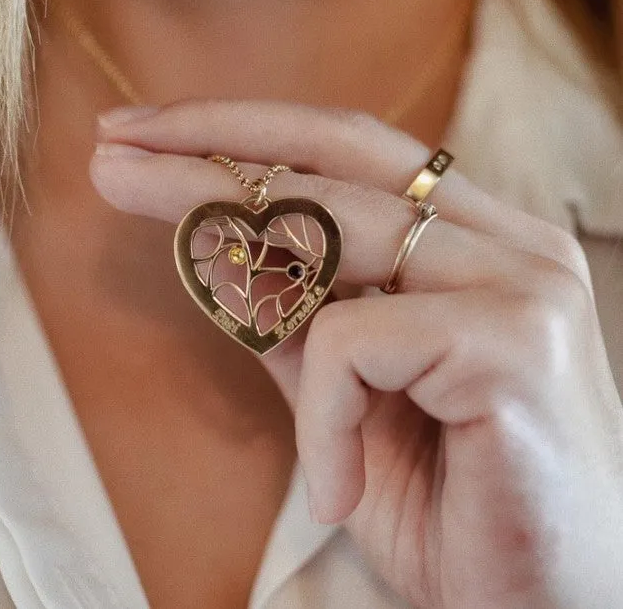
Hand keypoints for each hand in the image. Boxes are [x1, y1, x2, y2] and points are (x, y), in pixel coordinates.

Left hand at [90, 99, 622, 608]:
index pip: (349, 151)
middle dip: (208, 147)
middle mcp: (509, 244)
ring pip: (335, 226)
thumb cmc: (456, 504)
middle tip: (114, 147)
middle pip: (335, 158)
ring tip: (129, 204)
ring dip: (217, 225)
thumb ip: (296, 320)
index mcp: (478, 243)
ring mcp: (521, 286)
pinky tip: (335, 483)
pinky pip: (354, 344)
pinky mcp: (515, 346)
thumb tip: (214, 251)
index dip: (245, 132)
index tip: (148, 138)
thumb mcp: (351, 400)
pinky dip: (320, 414)